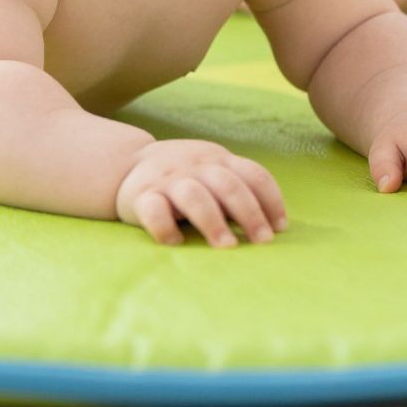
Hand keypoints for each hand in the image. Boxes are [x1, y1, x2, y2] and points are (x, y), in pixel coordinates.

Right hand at [115, 139, 287, 247]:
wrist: (126, 163)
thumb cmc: (184, 176)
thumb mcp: (211, 170)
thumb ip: (236, 188)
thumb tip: (272, 226)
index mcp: (218, 160)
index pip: (253, 174)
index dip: (271, 200)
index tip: (280, 228)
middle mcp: (195, 166)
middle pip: (228, 185)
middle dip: (249, 213)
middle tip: (262, 242)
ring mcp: (168, 180)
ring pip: (194, 196)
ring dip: (213, 221)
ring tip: (227, 247)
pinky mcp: (142, 196)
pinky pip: (154, 210)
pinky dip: (165, 228)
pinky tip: (176, 243)